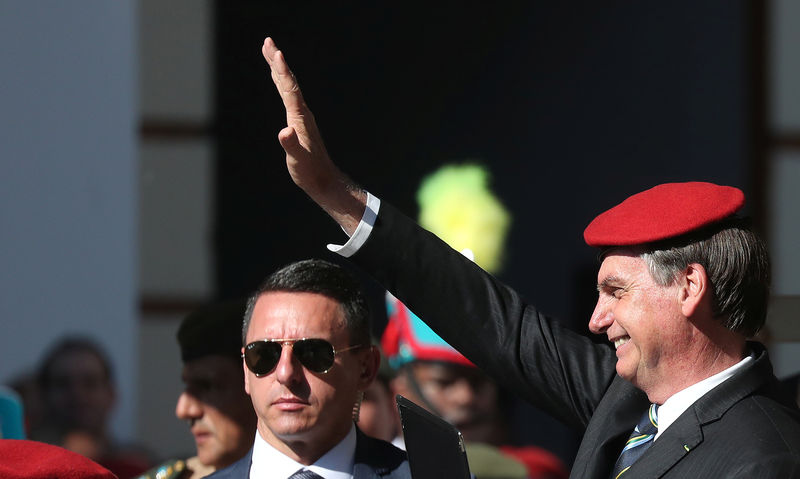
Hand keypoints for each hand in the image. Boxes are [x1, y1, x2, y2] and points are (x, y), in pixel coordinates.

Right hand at [262, 37, 365, 232]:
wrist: (323, 179)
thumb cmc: (309, 171)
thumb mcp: (298, 160)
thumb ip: (291, 145)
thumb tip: (285, 132)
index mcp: (300, 118)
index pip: (290, 89)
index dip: (282, 70)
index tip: (276, 52)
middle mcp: (302, 112)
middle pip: (288, 81)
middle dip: (277, 61)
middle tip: (267, 41)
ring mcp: (301, 116)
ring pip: (288, 86)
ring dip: (278, 69)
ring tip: (269, 52)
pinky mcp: (299, 121)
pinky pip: (288, 95)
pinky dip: (281, 82)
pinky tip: (278, 79)